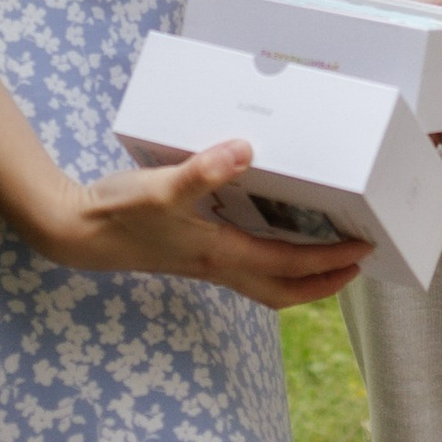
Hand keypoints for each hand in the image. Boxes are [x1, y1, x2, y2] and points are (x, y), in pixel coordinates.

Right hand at [37, 142, 366, 310]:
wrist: (75, 233)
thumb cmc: (119, 212)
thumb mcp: (161, 187)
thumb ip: (202, 170)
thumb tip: (244, 150)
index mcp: (221, 254)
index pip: (289, 265)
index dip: (330, 260)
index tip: (365, 250)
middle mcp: (218, 265)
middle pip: (283, 291)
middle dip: (323, 283)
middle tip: (357, 265)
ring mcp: (204, 262)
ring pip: (264, 283)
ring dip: (299, 276)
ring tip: (325, 255)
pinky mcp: (191, 253)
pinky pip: (245, 266)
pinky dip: (270, 259)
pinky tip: (270, 233)